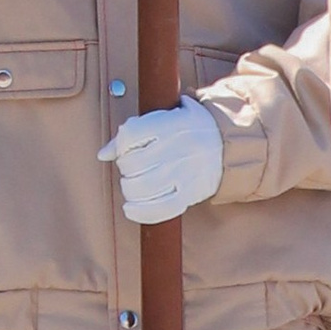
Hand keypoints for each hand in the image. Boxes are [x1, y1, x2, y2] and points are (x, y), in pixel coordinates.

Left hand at [99, 96, 225, 224]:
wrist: (227, 144)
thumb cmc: (187, 129)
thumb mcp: (164, 117)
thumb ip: (132, 131)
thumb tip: (103, 154)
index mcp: (172, 122)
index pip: (132, 134)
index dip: (121, 144)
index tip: (126, 149)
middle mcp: (180, 146)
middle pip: (133, 163)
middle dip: (125, 168)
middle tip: (131, 168)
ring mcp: (186, 171)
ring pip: (143, 187)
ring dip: (130, 189)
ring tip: (133, 185)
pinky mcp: (191, 193)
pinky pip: (161, 208)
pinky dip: (141, 212)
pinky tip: (131, 208)